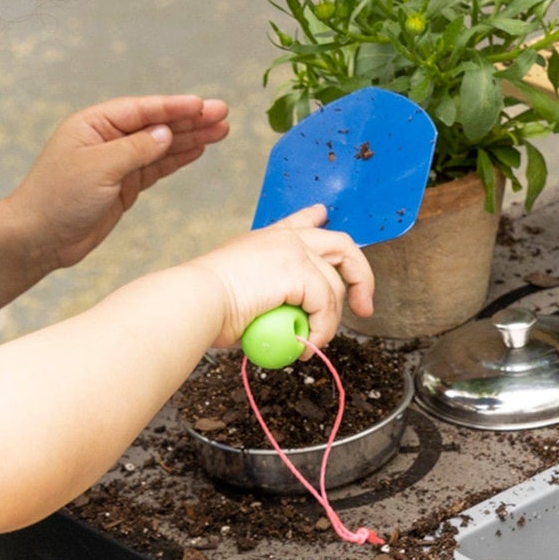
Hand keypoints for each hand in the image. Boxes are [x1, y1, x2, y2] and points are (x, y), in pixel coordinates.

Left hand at [9, 94, 230, 269]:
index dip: (174, 107)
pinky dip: (176, 160)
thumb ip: (135, 149)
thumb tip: (164, 134)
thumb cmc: (57, 198)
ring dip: (190, 139)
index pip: (142, 110)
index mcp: (95, 124)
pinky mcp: (122, 187)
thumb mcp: (98, 168)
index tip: (203, 105)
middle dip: (190, 120)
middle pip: (156, 125)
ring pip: (160, 147)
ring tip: (220, 131)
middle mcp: (107, 139)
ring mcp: (117, 164)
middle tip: (223, 114)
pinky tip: (197, 151)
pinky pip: (155, 169)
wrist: (38, 238)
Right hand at [184, 206, 374, 354]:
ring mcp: (294, 250)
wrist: (195, 301)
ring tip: (309, 345)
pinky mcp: (299, 269)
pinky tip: (304, 345)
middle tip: (363, 308)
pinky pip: (325, 304)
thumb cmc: (205, 305)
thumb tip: (282, 322)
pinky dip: (321, 330)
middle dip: (360, 278)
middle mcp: (284, 238)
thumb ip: (266, 298)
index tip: (322, 214)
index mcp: (265, 240)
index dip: (315, 218)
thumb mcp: (239, 294)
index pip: (298, 221)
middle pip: (342, 246)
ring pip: (334, 288)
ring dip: (328, 323)